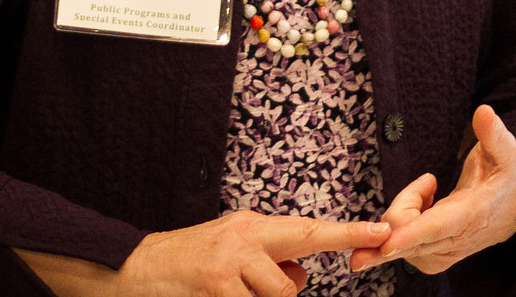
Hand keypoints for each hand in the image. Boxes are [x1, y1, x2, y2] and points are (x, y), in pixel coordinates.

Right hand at [17, 211, 391, 296]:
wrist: (132, 267)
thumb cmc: (185, 262)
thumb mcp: (230, 247)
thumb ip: (266, 258)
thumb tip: (298, 276)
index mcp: (252, 226)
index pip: (309, 230)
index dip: (349, 232)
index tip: (383, 231)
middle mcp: (245, 237)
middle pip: (298, 267)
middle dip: (299, 279)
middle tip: (287, 267)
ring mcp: (230, 263)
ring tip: (226, 291)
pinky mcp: (217, 286)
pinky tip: (217, 296)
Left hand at [350, 105, 515, 274]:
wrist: (512, 210)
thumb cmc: (503, 177)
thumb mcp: (505, 152)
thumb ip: (493, 133)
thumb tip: (483, 111)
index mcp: (469, 215)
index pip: (435, 228)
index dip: (408, 236)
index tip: (384, 244)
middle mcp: (454, 242)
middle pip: (403, 233)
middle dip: (403, 204)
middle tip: (429, 181)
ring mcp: (442, 256)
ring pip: (396, 241)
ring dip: (404, 212)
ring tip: (429, 193)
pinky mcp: (433, 261)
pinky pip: (400, 249)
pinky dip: (401, 229)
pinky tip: (423, 211)